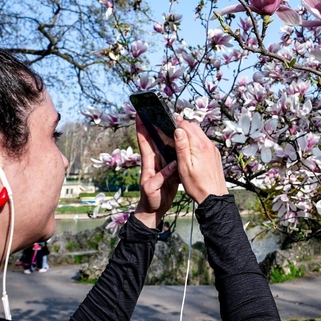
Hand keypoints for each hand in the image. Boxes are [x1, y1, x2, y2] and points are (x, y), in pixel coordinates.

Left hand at [134, 114, 178, 228]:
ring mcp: (162, 164)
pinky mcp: (170, 169)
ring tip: (167, 119)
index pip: (144, 142)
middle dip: (152, 124)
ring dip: (164, 132)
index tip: (139, 113)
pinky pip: (173, 154)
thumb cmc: (150, 201)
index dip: (141, 128)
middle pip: (153, 139)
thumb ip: (161, 178)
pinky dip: (176, 145)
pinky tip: (180, 138)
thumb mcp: (152, 190)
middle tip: (153, 109)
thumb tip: (173, 165)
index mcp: (149, 164)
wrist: (154, 211)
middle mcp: (155, 161)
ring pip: (164, 145)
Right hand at [173, 119, 227, 203]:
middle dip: (184, 126)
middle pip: (195, 127)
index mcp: (199, 146)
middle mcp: (208, 145)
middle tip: (174, 129)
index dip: (178, 123)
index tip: (170, 122)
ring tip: (181, 139)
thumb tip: (179, 130)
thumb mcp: (184, 167)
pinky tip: (191, 148)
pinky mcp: (215, 154)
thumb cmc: (197, 185)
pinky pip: (205, 141)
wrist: (214, 196)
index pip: (187, 126)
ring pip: (200, 133)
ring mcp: (213, 149)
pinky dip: (197, 140)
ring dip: (191, 133)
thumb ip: (182, 147)